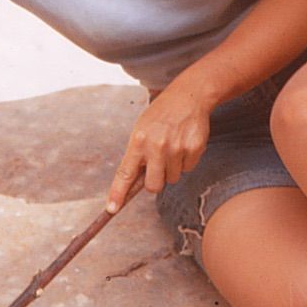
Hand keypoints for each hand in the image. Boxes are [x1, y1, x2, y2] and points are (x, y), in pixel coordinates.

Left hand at [106, 85, 210, 212]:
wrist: (188, 97)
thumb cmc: (160, 115)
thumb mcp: (141, 130)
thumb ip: (136, 156)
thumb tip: (130, 185)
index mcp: (139, 141)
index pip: (125, 173)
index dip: (118, 193)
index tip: (112, 208)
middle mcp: (157, 146)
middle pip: (153, 186)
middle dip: (155, 182)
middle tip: (157, 166)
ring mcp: (177, 148)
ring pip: (172, 178)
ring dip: (171, 169)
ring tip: (172, 147)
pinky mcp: (194, 149)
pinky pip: (188, 169)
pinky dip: (186, 161)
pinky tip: (184, 143)